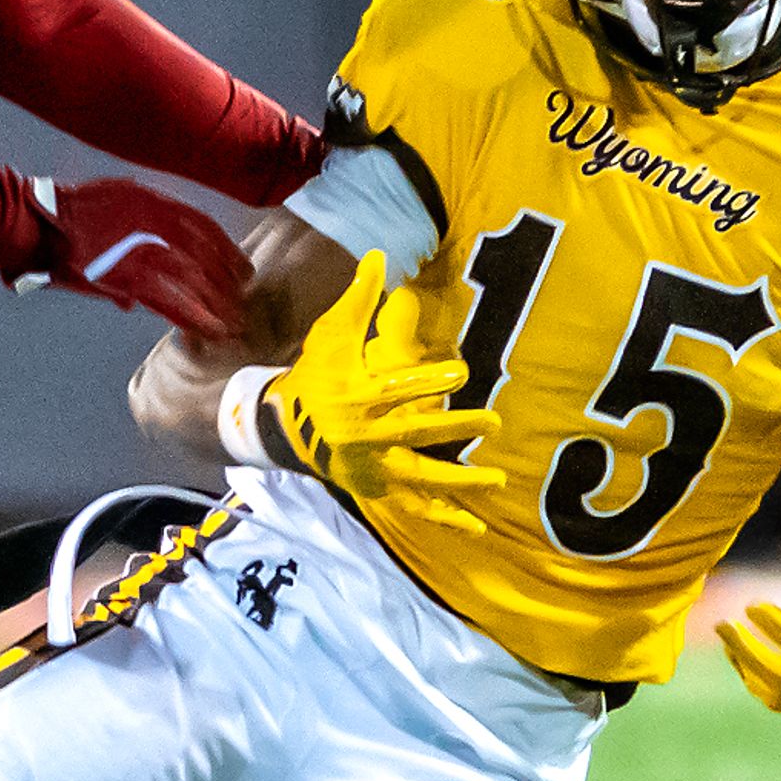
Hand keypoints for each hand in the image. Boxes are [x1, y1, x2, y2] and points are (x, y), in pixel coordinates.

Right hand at [18, 177, 252, 340]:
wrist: (39, 221)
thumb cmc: (64, 211)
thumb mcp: (107, 201)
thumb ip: (130, 228)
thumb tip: (135, 281)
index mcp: (151, 201)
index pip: (201, 226)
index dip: (225, 249)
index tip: (240, 267)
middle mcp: (155, 222)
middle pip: (204, 254)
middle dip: (226, 279)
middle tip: (242, 299)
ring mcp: (143, 249)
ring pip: (194, 279)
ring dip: (216, 302)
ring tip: (231, 321)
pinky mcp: (129, 276)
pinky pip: (171, 301)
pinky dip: (192, 316)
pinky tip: (208, 329)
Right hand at [267, 250, 509, 533]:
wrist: (282, 425)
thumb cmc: (315, 373)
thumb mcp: (330, 334)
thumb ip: (358, 298)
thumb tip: (378, 254)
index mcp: (356, 397)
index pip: (396, 390)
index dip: (427, 382)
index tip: (460, 374)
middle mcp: (365, 436)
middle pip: (415, 435)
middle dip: (455, 429)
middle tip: (494, 420)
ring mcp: (371, 467)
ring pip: (420, 479)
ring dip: (459, 482)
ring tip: (497, 480)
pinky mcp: (375, 488)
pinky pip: (413, 508)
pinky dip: (443, 518)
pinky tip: (475, 526)